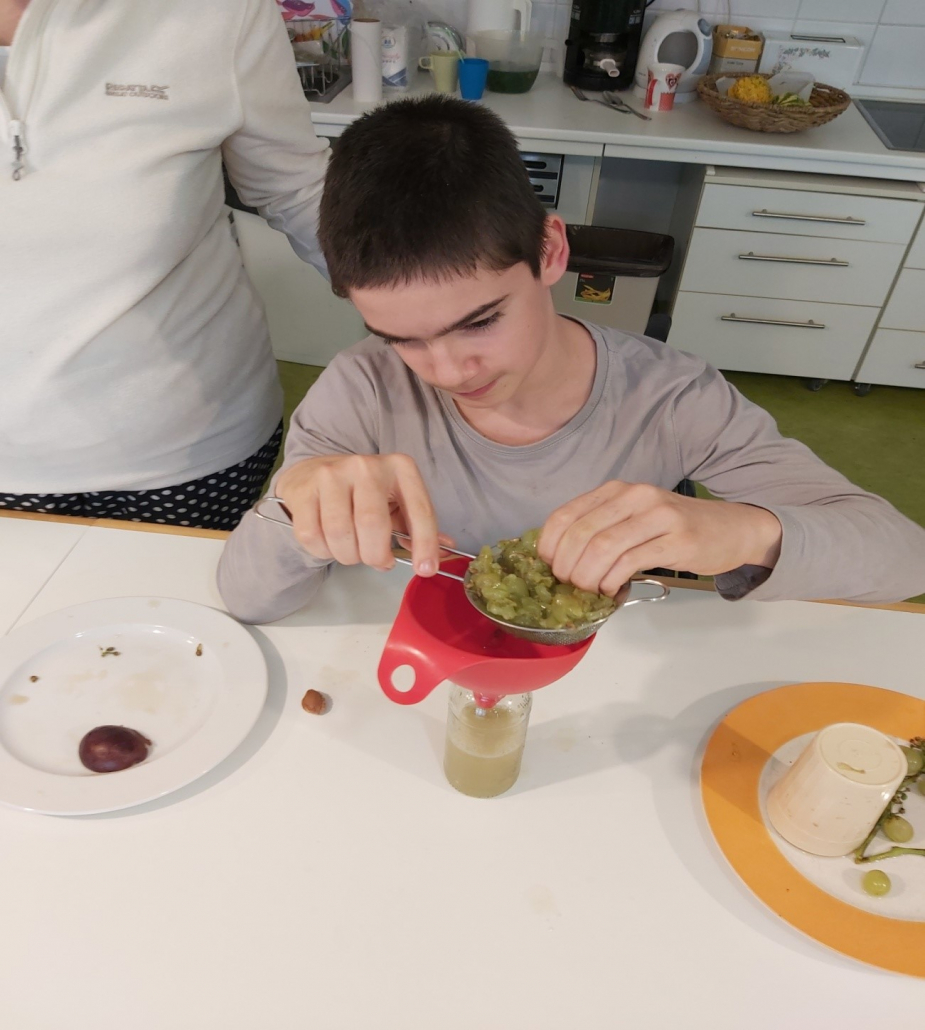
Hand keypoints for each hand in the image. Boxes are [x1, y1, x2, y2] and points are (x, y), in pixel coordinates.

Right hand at [276, 453, 442, 575]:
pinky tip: (329, 543)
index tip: (425, 569)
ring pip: (340, 534)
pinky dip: (323, 552)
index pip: (418, 510)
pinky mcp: (303, 490)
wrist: (314, 472)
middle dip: (375, 555)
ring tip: (352, 550)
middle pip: (372, 524)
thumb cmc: (363, 493)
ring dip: (348, 555)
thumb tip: (445, 551)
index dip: (425, 543)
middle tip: (376, 560)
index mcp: (399, 467)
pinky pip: (312, 537)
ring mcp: (331, 475)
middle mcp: (366, 466)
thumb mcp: (396, 501)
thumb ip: (417, 526)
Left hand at [538, 481, 781, 596]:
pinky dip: (613, 581)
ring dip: (588, 577)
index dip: (549, 546)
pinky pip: (631, 561)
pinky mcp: (676, 539)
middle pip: (581, 533)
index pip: (565, 514)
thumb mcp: (633, 518)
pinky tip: (612, 590)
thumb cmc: (675, 528)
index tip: (549, 568)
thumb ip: (601, 529)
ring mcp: (657, 515)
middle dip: (567, 567)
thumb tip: (561, 561)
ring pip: (603, 547)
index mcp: (616, 490)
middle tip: (569, 586)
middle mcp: (634, 496)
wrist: (731, 528)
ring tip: (589, 591)